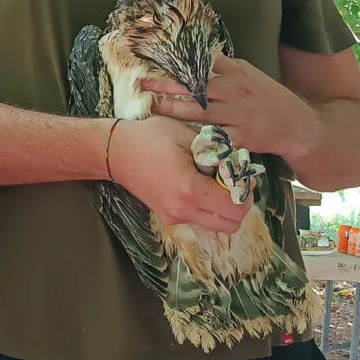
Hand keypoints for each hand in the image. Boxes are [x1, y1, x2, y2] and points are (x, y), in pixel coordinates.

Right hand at [109, 115, 252, 234]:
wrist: (114, 152)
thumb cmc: (149, 138)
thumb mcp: (186, 135)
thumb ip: (216, 151)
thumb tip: (237, 164)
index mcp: (190, 190)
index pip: (235, 206)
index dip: (245, 192)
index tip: (241, 175)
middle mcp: (183, 210)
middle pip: (230, 225)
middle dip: (238, 205)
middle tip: (232, 182)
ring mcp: (173, 217)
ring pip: (215, 224)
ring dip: (223, 208)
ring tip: (214, 183)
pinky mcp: (167, 217)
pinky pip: (198, 218)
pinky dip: (206, 207)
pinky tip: (196, 184)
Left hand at [143, 53, 319, 158]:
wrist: (298, 125)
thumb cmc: (269, 97)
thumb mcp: (250, 74)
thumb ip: (226, 67)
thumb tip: (202, 55)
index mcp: (236, 73)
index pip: (204, 64)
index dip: (180, 63)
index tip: (156, 59)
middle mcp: (235, 91)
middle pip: (196, 86)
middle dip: (168, 85)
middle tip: (144, 83)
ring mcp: (237, 115)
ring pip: (200, 111)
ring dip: (174, 109)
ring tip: (153, 106)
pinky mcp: (240, 137)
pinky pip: (214, 136)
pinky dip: (196, 135)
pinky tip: (177, 135)